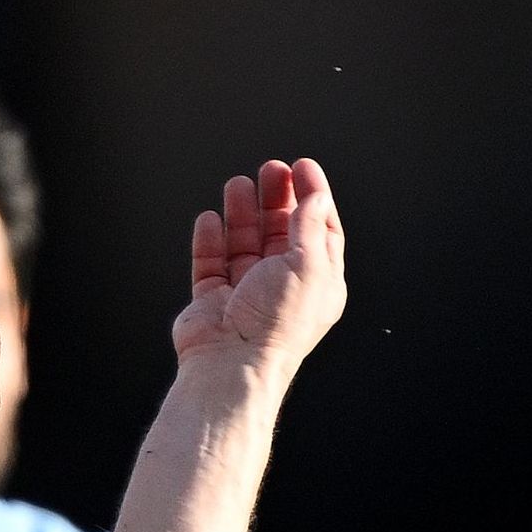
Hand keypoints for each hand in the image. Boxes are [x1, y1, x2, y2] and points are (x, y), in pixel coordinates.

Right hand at [171, 158, 346, 371]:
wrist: (232, 363)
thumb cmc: (276, 323)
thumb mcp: (308, 266)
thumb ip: (310, 227)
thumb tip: (316, 197)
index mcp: (317, 284)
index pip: (320, 231)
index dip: (314, 197)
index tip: (303, 167)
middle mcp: (283, 288)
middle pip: (282, 232)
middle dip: (277, 198)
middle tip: (271, 169)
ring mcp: (246, 294)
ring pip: (245, 243)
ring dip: (242, 212)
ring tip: (238, 184)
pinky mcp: (212, 300)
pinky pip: (211, 263)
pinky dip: (210, 239)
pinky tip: (210, 218)